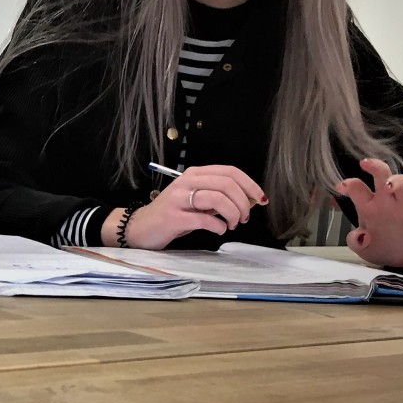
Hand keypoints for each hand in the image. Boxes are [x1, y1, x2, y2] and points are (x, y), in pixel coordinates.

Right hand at [102, 165, 267, 248]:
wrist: (140, 227)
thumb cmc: (172, 214)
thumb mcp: (196, 200)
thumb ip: (217, 196)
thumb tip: (248, 200)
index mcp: (194, 174)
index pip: (229, 171)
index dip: (250, 184)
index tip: (261, 199)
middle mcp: (187, 182)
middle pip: (226, 183)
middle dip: (243, 202)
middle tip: (245, 217)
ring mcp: (179, 199)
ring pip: (218, 198)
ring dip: (233, 214)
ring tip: (233, 224)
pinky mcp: (174, 217)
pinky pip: (205, 219)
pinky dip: (218, 226)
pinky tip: (219, 230)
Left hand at [338, 158, 402, 269]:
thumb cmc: (384, 247)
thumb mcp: (364, 249)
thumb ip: (356, 242)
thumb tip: (357, 237)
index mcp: (369, 207)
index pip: (357, 188)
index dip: (349, 184)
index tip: (341, 187)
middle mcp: (387, 203)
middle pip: (382, 175)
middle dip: (375, 166)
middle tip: (365, 164)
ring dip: (397, 182)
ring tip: (389, 187)